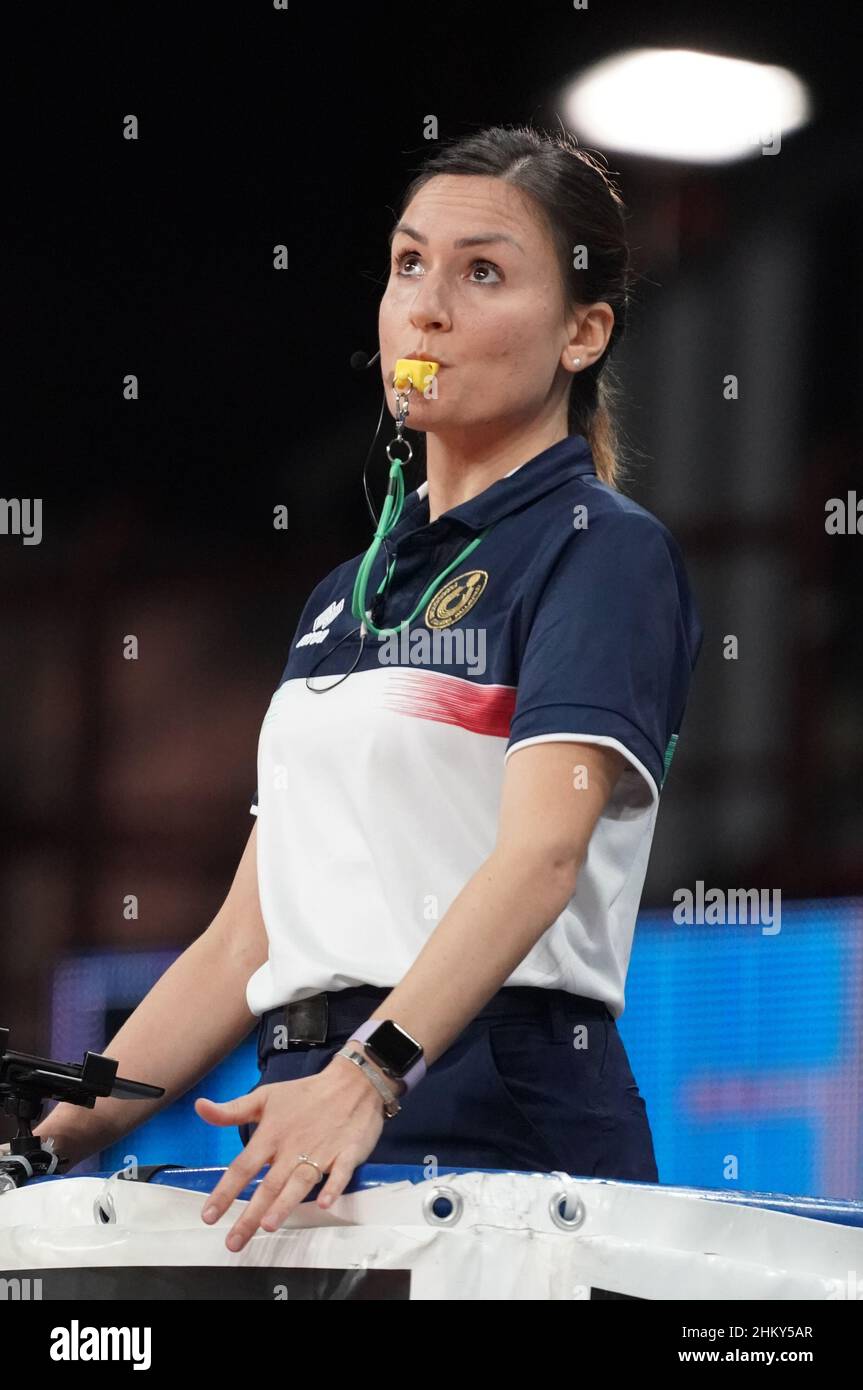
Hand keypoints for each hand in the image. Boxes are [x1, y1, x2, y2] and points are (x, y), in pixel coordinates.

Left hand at [194, 1056, 385, 1250]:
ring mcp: (321, 1152)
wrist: (353, 1082)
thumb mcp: (265, 1096)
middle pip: (269, 1184)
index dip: (225, 1192)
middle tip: (234, 1242)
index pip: (243, 1166)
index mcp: (271, 1135)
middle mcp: (293, 1148)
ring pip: (300, 1182)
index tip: (209, 1216)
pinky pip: (340, 1173)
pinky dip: (333, 1187)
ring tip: (268, 1225)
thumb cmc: (305, 1094)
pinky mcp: (347, 1154)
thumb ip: (232, 1110)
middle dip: (250, 1214)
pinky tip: (325, 1203)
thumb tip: (199, 1107)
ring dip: (285, 1203)